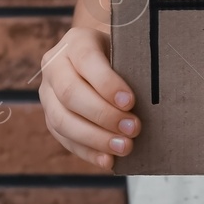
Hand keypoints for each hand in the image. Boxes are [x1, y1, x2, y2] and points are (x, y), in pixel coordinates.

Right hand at [39, 26, 140, 170]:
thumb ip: (133, 65)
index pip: (87, 61)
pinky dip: (87, 152)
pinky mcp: (50, 117)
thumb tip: (156, 93)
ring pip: (62, 120)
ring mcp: (48, 93)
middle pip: (71, 94)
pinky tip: (108, 161)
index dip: (107, 83)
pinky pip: (64, 139)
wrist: (98, 58)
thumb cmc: (120, 54)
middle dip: (104, 115)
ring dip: (95, 138)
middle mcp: (54, 66)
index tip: (131, 102)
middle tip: (134, 128)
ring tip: (124, 147)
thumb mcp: (125, 49)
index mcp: (75, 42)